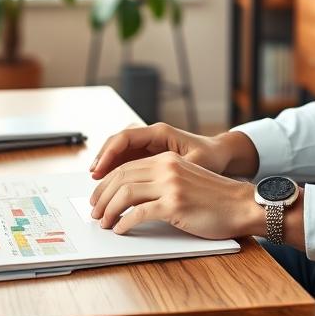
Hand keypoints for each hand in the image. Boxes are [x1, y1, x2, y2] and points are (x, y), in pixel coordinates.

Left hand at [89, 152, 262, 237]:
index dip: (106, 183)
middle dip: (102, 196)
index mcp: (167, 159)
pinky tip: (121, 230)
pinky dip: (124, 223)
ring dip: (109, 210)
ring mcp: (170, 186)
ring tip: (103, 222)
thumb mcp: (186, 179)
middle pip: (121, 178)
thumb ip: (162, 181)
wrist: (242, 205)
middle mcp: (167, 168)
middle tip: (94, 211)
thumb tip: (131, 196)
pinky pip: (139, 213)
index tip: (98, 197)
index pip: (126, 166)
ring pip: (125, 194)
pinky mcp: (175, 205)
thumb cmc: (216, 198)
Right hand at [90, 122, 235, 179]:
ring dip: (107, 164)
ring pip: (120, 150)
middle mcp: (152, 135)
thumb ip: (177, 169)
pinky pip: (127, 158)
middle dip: (103, 159)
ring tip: (97, 182)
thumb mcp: (197, 163)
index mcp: (160, 132)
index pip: (126, 137)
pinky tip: (110, 183)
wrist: (220, 153)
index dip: (109, 153)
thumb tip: (158, 182)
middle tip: (93, 177)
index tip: (99, 169)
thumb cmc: (211, 157)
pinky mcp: (150, 154)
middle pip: (118, 142)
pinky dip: (117, 169)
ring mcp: (149, 144)